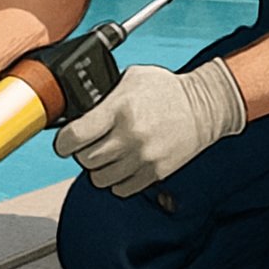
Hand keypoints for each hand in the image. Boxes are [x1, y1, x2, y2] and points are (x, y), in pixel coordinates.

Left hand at [53, 60, 246, 197]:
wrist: (204, 106)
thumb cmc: (166, 90)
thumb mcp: (131, 78)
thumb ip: (104, 96)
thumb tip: (78, 112)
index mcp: (119, 109)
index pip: (74, 136)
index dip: (63, 141)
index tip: (65, 140)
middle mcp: (130, 135)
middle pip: (85, 160)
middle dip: (82, 152)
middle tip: (90, 144)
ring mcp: (143, 157)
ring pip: (100, 179)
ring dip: (99, 169)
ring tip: (108, 155)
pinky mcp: (155, 173)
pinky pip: (120, 190)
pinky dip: (116, 181)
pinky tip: (122, 165)